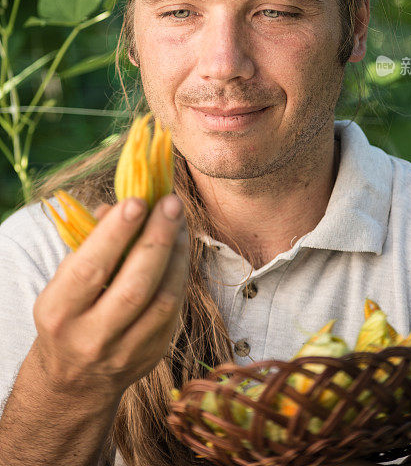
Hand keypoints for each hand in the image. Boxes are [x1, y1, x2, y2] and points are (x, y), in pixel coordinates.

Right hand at [32, 194, 188, 400]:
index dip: (116, 233)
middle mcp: (91, 338)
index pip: (90, 270)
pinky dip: (181, 274)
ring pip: (162, 300)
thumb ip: (89, 245)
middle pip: (134, 286)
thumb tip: (118, 206)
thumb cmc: (70, 314)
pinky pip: (174, 310)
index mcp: (59, 313)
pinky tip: (181, 248)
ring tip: (179, 222)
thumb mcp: (63, 283)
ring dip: (177, 255)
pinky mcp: (153, 355)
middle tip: (172, 203)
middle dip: (157, 239)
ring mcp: (125, 352)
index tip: (137, 200)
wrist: (75, 380)